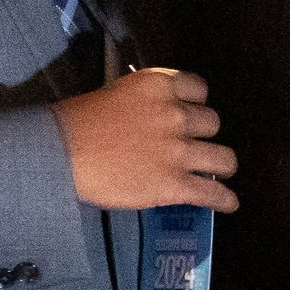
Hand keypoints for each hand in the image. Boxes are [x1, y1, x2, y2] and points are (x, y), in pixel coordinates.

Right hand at [55, 67, 235, 211]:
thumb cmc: (78, 122)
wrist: (61, 154)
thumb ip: (147, 101)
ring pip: (224, 158)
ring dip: (220, 165)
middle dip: (203, 133)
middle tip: (191, 144)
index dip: (195, 102)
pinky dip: (224, 200)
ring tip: (214, 172)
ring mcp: (178, 151)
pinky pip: (214, 194)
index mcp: (160, 86)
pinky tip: (228, 203)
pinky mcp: (175, 184)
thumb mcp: (118, 93)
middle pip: (213, 122)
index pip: (199, 88)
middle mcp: (175, 114)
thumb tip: (159, 114)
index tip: (189, 111)